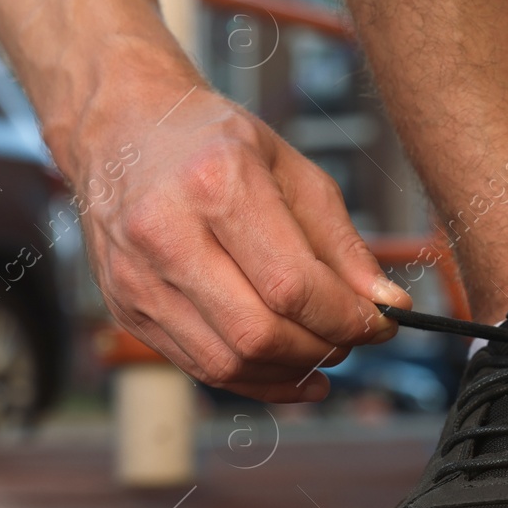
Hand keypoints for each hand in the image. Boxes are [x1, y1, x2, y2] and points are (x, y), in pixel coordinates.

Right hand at [68, 72, 410, 401]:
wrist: (120, 129)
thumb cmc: (211, 140)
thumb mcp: (290, 167)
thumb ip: (341, 241)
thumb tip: (387, 304)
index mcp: (214, 183)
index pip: (292, 284)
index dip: (347, 317)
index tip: (380, 321)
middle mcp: (165, 233)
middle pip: (258, 332)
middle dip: (322, 347)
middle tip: (353, 337)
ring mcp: (136, 277)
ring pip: (227, 362)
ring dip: (290, 371)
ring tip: (322, 349)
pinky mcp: (126, 308)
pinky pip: (199, 366)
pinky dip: (254, 378)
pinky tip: (289, 370)